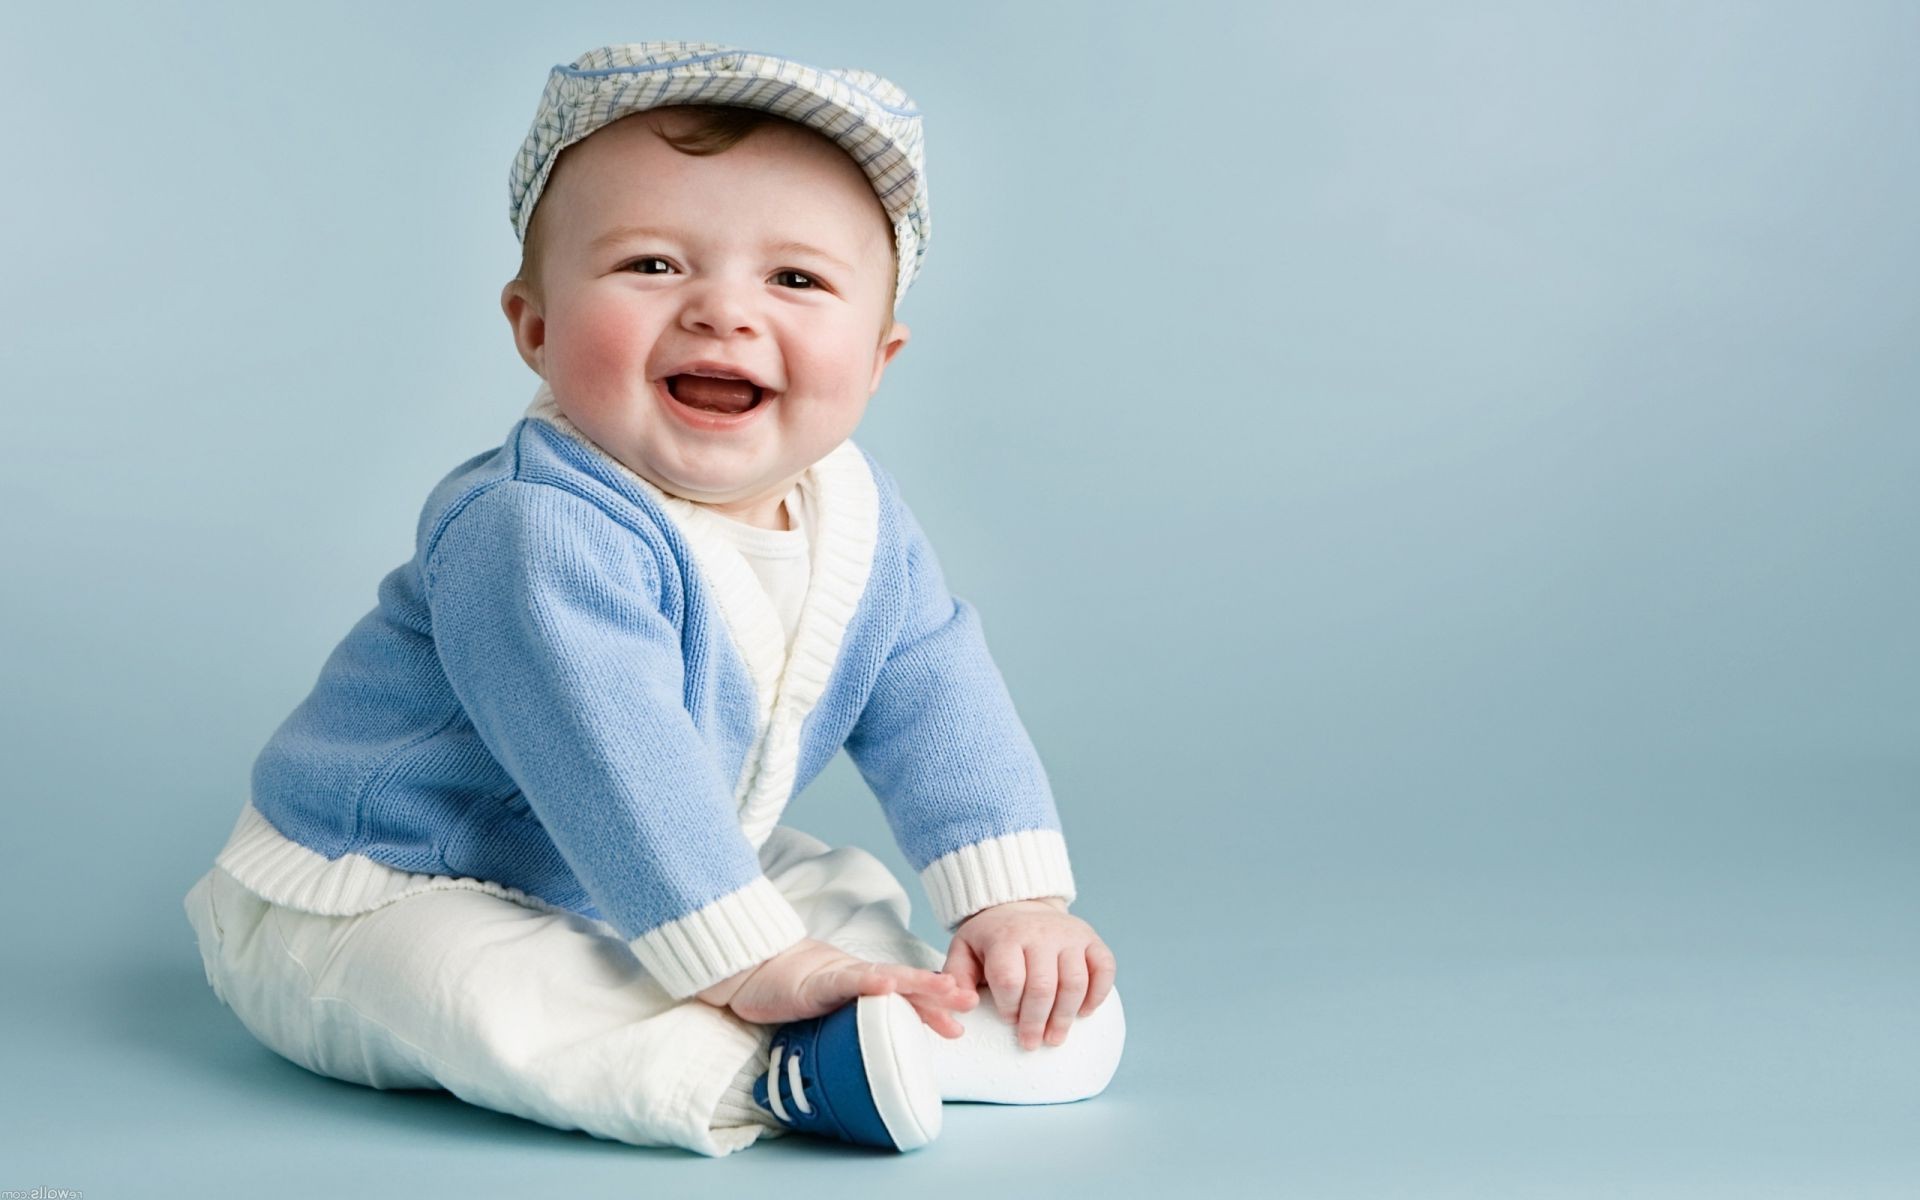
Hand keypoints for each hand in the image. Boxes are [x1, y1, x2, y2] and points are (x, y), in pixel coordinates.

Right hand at [696, 938, 978, 1036]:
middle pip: (906, 982)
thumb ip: (849, 1019)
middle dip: (939, 993)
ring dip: (917, 982)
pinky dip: (869, 982)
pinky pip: (847, 980)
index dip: (932, 1007)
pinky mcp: (819, 980)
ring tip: (946, 988)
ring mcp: (840, 976)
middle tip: (970, 1001)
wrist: (751, 967)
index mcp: (862, 986)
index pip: (903, 996)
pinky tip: (887, 984)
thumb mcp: (826, 1008)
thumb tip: (870, 1046)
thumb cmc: (786, 988)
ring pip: (886, 977)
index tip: (959, 1024)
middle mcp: (858, 978)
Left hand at [942, 898, 1116, 1050]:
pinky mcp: (1092, 939)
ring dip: (1066, 1016)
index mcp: (1006, 936)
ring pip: (1075, 982)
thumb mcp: (964, 950)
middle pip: (1044, 986)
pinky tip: (1085, 1012)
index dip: (1009, 1006)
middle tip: (1031, 1043)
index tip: (1007, 1019)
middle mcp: (1041, 932)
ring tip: (1055, 1037)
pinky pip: (1105, 968)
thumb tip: (966, 1006)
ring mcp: (1070, 935)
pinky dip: (1099, 994)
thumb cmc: (991, 939)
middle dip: (1037, 1022)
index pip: (1010, 978)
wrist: (1021, 906)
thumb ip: (956, 977)